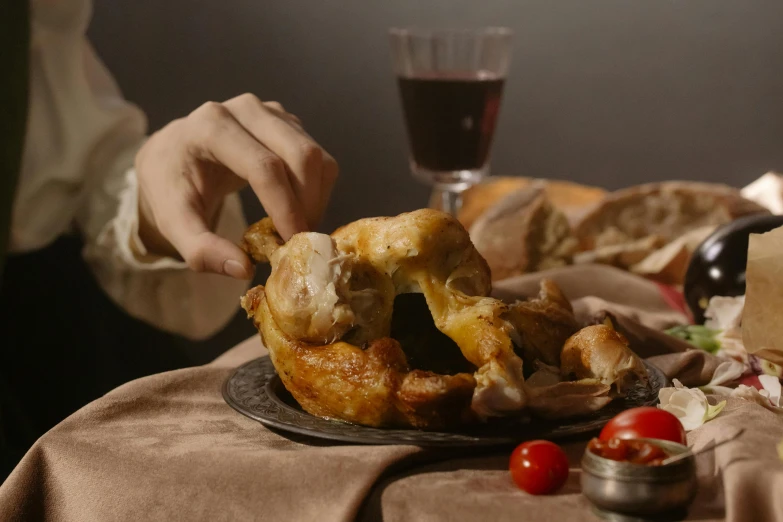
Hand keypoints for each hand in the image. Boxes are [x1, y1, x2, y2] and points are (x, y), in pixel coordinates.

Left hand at [135, 93, 337, 278]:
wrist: (173, 156)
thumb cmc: (172, 189)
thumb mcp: (173, 223)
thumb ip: (201, 250)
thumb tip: (244, 269)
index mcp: (212, 127)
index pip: (263, 167)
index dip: (284, 208)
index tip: (291, 243)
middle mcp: (245, 109)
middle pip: (300, 155)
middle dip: (307, 204)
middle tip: (299, 241)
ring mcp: (270, 113)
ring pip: (315, 156)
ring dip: (316, 199)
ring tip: (296, 228)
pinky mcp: (287, 123)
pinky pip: (318, 158)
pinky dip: (317, 189)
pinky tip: (296, 210)